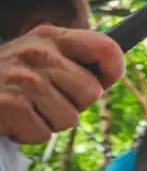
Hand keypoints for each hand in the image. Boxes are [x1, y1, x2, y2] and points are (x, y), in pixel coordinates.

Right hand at [0, 25, 123, 143]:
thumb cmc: (5, 76)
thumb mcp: (37, 54)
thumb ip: (70, 58)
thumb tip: (110, 73)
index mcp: (51, 37)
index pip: (107, 48)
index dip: (113, 70)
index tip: (103, 80)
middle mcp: (39, 53)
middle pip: (91, 93)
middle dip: (72, 103)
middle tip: (43, 98)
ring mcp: (24, 79)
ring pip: (69, 118)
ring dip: (49, 121)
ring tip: (25, 107)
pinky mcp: (10, 105)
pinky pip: (44, 133)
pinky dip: (28, 133)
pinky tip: (12, 118)